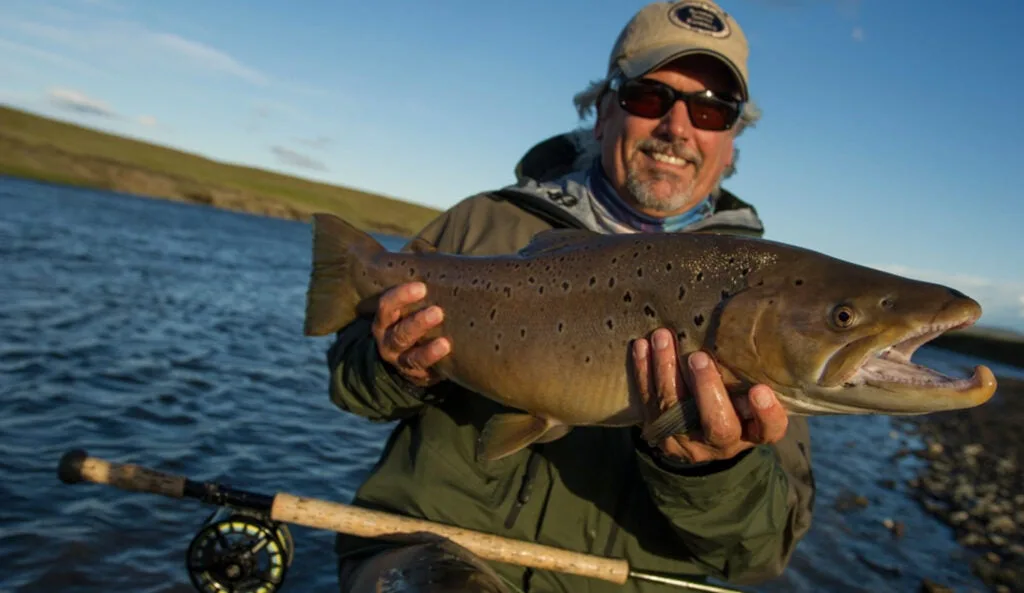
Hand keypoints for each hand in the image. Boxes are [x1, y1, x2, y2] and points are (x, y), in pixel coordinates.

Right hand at [372, 281, 450, 386]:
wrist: (405, 355)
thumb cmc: (411, 317)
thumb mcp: (408, 303)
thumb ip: (416, 284)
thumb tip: (426, 250)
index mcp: (385, 319)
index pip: (387, 306)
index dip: (401, 296)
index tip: (422, 287)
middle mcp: (388, 341)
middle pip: (399, 333)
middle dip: (418, 323)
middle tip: (438, 312)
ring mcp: (401, 361)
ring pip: (412, 356)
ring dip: (429, 350)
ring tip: (445, 343)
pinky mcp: (416, 375)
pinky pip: (425, 372)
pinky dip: (436, 364)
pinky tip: (448, 356)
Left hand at [632, 328, 787, 463]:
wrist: (696, 434)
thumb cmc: (733, 400)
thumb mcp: (748, 395)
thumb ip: (751, 376)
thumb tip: (749, 333)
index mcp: (752, 433)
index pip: (769, 430)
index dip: (766, 414)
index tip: (761, 390)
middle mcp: (722, 444)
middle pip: (718, 426)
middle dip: (708, 390)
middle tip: (699, 358)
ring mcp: (686, 441)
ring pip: (675, 409)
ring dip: (666, 370)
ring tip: (663, 339)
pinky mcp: (658, 429)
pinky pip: (648, 400)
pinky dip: (643, 371)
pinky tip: (642, 347)